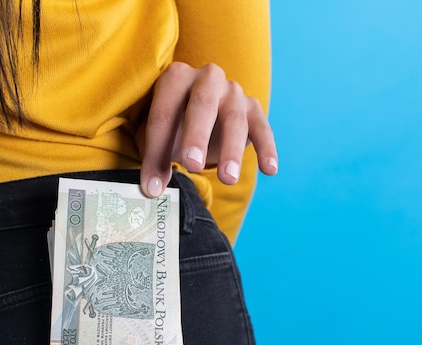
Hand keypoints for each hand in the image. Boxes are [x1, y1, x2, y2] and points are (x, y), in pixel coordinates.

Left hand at [138, 62, 277, 197]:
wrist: (202, 114)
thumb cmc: (174, 125)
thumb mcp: (157, 137)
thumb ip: (153, 158)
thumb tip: (152, 190)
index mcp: (175, 78)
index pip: (163, 114)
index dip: (156, 150)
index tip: (152, 186)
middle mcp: (206, 77)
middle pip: (201, 106)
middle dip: (196, 137)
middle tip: (192, 166)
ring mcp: (232, 91)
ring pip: (234, 119)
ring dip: (232, 151)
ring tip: (227, 180)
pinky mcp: (253, 108)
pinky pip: (262, 127)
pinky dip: (266, 148)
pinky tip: (269, 170)